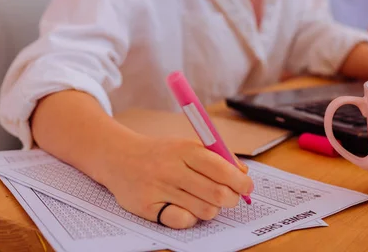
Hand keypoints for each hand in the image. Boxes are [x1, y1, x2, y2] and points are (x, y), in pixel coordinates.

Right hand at [103, 136, 253, 228]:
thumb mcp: (188, 146)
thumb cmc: (162, 153)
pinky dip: (192, 218)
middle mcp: (172, 168)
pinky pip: (182, 220)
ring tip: (209, 202)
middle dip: (232, 198)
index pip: (221, 168)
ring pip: (204, 209)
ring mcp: (159, 188)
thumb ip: (217, 157)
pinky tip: (188, 208)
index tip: (247, 186)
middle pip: (217, 192)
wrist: (120, 157)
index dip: (240, 181)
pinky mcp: (148, 207)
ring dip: (214, 209)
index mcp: (185, 149)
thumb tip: (243, 173)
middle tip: (233, 198)